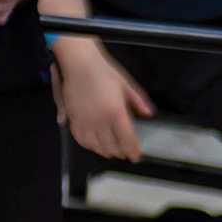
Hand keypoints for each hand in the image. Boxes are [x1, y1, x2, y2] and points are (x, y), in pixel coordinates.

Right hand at [56, 44, 149, 159]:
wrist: (79, 65)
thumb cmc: (102, 72)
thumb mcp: (126, 85)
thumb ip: (138, 101)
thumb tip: (148, 113)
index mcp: (116, 112)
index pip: (127, 140)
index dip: (133, 151)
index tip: (136, 156)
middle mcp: (100, 121)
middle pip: (112, 147)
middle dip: (121, 153)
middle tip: (126, 153)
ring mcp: (85, 122)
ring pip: (96, 147)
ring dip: (106, 152)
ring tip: (112, 151)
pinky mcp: (74, 121)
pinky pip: (82, 140)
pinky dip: (90, 146)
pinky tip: (95, 145)